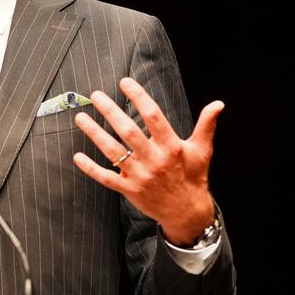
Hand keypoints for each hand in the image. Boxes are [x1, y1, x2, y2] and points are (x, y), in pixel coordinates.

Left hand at [72, 76, 222, 244]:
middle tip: (96, 95)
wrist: (186, 212)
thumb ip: (206, 125)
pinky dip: (90, 168)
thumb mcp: (202, 150)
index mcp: (172, 147)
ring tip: (81, 117)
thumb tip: (218, 103)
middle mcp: (154, 160)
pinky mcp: (129, 190)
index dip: (139, 97)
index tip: (125, 82)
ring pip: (113, 152)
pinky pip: (106, 178)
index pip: (153, 116)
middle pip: (129, 131)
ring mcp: (140, 176)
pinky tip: (76, 156)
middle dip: (111, 112)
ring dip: (95, 134)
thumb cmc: (193, 177)